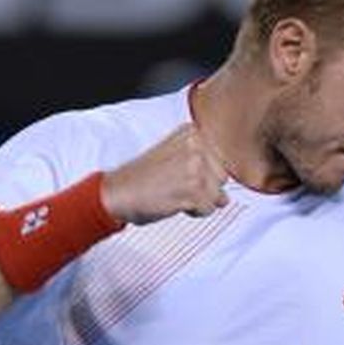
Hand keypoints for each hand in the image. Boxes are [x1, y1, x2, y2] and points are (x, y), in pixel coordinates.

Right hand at [101, 123, 228, 224]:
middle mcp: (196, 146)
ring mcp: (195, 167)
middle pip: (222, 177)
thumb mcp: (173, 152)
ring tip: (177, 194)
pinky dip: (195, 212)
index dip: (204, 174)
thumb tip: (225, 174)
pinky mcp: (193, 190)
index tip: (182, 175)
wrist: (118, 192)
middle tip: (178, 187)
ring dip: (201, 202)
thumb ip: (200, 155)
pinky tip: (175, 203)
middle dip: (206, 188)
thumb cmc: (142, 177)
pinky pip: (209, 209)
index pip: (219, 159)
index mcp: (191, 132)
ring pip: (218, 195)